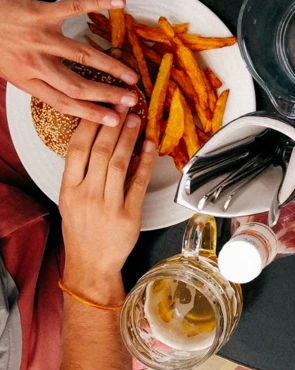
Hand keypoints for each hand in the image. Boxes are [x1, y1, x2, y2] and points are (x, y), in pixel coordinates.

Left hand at [0, 0, 139, 125]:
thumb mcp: (8, 67)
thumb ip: (35, 78)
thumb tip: (62, 92)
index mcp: (25, 79)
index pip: (63, 103)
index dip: (91, 114)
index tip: (114, 121)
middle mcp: (34, 63)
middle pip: (77, 86)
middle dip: (107, 96)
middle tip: (131, 100)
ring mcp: (38, 38)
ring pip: (81, 56)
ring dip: (111, 67)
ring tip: (132, 75)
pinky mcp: (39, 13)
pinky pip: (74, 8)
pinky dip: (98, 4)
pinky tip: (118, 3)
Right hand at [59, 111, 154, 303]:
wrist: (91, 264)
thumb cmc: (82, 230)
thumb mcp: (71, 200)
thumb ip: (81, 173)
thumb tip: (98, 140)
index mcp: (69, 189)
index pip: (77, 149)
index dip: (90, 125)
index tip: (101, 107)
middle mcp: (87, 195)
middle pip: (101, 152)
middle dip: (113, 125)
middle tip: (124, 105)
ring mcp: (108, 205)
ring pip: (120, 164)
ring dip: (129, 139)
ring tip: (136, 120)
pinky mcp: (129, 215)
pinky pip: (139, 184)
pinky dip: (146, 163)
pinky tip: (150, 147)